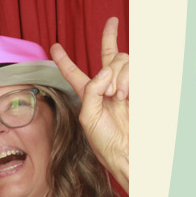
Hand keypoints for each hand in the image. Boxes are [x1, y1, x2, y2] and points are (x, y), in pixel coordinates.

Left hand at [51, 17, 128, 190]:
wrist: (127, 150)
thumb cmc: (105, 141)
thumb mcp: (88, 117)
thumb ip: (91, 90)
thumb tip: (106, 71)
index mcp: (89, 94)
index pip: (74, 72)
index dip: (64, 59)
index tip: (55, 46)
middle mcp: (108, 85)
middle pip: (110, 54)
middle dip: (111, 64)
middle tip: (111, 91)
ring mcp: (126, 84)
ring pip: (123, 59)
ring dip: (120, 77)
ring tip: (121, 97)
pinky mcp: (140, 86)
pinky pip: (135, 68)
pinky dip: (130, 79)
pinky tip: (129, 95)